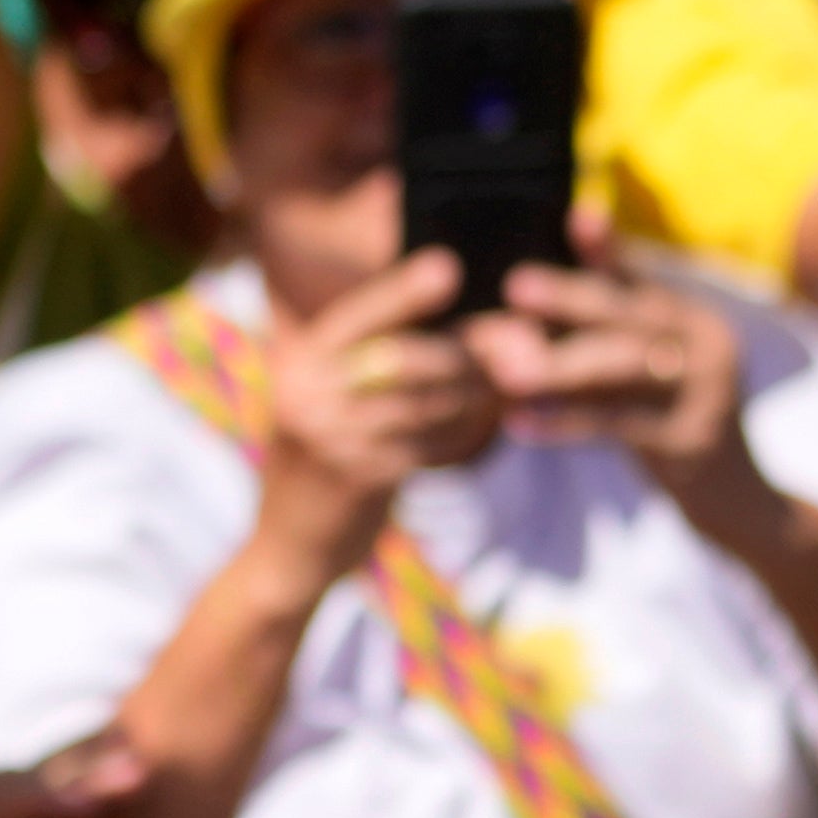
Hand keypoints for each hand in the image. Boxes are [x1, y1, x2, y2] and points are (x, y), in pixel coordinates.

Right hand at [252, 244, 499, 573]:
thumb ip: (368, 357)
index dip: (403, 290)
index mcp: (301, 359)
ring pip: (427, 402)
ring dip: (481, 390)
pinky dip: (468, 432)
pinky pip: (431, 445)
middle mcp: (306, 392)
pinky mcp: (359, 478)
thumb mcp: (327, 401)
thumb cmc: (326, 461)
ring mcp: (330, 438)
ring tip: (518, 380)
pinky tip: (492, 422)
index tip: (449, 267)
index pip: (358, 314)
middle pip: (406, 356)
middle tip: (529, 343)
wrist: (288, 549)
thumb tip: (445, 304)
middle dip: (472, 348)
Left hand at [474, 218, 757, 521]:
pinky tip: (519, 422)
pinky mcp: (690, 443)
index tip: (577, 215)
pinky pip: (616, 425)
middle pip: (634, 315)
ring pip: (624, 369)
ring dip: (560, 366)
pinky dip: (564, 421)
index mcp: (699, 320)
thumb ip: (612, 329)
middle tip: (516, 286)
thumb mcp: (655, 371)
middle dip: (571, 299)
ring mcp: (706, 394)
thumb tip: (538, 293)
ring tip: (506, 367)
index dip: (610, 248)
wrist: (736, 501)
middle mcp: (711, 347)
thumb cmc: (673, 423)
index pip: (645, 277)